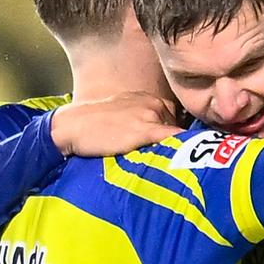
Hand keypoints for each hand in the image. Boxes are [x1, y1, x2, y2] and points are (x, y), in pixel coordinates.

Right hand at [50, 92, 182, 158]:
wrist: (72, 126)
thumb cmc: (93, 125)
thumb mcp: (121, 115)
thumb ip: (140, 121)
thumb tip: (155, 139)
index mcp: (147, 99)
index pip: (175, 116)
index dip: (176, 133)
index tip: (180, 147)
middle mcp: (153, 103)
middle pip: (179, 126)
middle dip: (179, 141)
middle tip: (177, 158)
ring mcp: (150, 115)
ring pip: (179, 134)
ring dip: (182, 147)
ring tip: (182, 164)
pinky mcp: (146, 130)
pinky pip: (175, 139)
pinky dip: (185, 148)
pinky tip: (190, 160)